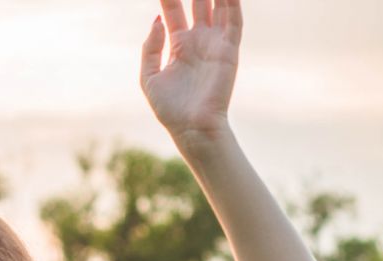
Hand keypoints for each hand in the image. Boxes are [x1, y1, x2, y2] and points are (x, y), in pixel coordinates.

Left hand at [140, 0, 242, 148]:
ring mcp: (214, 43)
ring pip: (218, 7)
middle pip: (197, 3)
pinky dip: (233, 3)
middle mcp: (198, 40)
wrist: (192, 127)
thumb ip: (150, 47)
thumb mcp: (149, 76)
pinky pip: (233, 21)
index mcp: (177, 45)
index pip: (173, 11)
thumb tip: (156, 20)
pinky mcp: (229, 50)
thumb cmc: (169, 107)